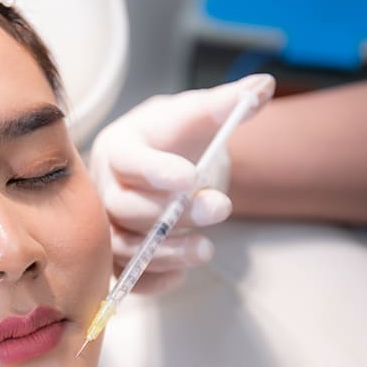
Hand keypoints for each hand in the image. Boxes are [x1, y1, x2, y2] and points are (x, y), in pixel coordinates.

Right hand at [90, 74, 274, 293]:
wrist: (160, 161)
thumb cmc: (174, 137)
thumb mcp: (196, 114)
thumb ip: (226, 103)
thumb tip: (262, 86)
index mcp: (118, 146)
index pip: (128, 161)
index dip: (155, 171)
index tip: (192, 177)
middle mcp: (104, 187)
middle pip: (124, 207)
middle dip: (170, 214)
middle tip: (219, 207)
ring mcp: (107, 223)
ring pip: (122, 247)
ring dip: (163, 253)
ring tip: (206, 250)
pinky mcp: (117, 254)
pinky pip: (126, 276)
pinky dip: (152, 280)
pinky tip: (182, 274)